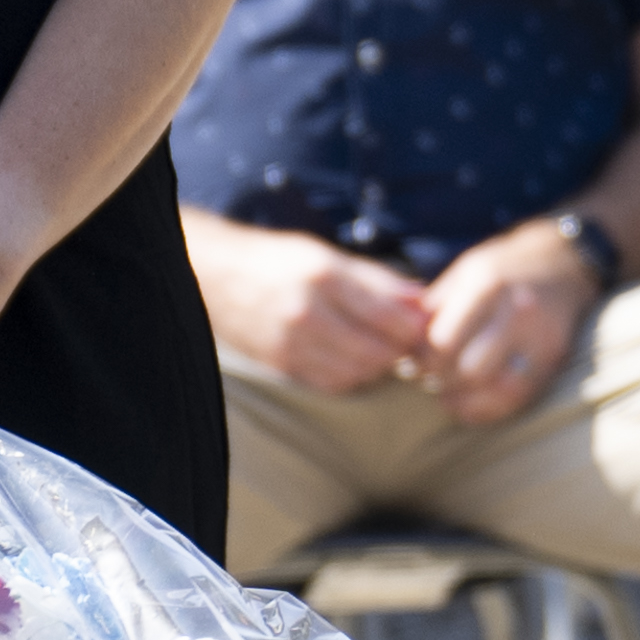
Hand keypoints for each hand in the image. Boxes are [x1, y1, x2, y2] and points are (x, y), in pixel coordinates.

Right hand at [191, 216, 429, 399]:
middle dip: (399, 351)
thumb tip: (422, 300)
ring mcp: (291, 343)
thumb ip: (377, 280)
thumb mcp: (328, 255)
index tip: (422, 325)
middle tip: (406, 343)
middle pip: (376, 351)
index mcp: (324, 276)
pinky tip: (353, 362)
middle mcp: (307, 312)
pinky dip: (350, 378)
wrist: (216, 276)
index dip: (414, 326)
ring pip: (356, 373)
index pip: (388, 316)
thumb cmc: (278, 260)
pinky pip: (330, 383)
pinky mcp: (281, 365)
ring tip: (380, 351)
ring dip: (377, 367)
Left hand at [411, 221, 604, 423]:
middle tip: (430, 376)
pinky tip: (469, 402)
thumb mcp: (465, 272)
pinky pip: (516, 399)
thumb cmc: (505, 268)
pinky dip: (486, 409)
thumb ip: (434, 306)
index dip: (422, 358)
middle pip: (467, 369)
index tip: (414, 359)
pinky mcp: (553, 360)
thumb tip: (401, 343)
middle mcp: (517, 312)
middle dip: (441, 379)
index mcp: (487, 285)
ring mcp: (540, 339)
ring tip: (448, 389)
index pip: (443, 340)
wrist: (565, 262)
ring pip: (494, 390)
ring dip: (463, 397)